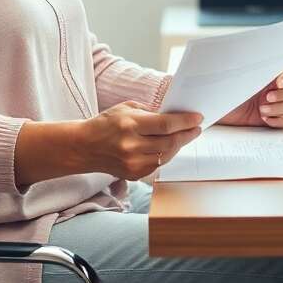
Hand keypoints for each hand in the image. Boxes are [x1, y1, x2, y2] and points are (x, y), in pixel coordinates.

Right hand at [78, 101, 201, 179]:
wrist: (84, 147)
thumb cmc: (106, 124)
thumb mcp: (127, 109)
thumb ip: (150, 113)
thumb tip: (174, 118)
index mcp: (131, 126)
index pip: (166, 125)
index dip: (186, 121)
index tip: (197, 118)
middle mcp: (132, 146)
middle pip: (170, 142)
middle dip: (187, 134)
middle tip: (196, 128)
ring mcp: (133, 163)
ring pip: (166, 155)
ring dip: (178, 145)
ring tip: (184, 136)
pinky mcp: (134, 174)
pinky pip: (158, 165)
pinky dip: (165, 155)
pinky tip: (168, 147)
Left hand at [219, 67, 282, 127]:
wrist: (218, 111)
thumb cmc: (227, 92)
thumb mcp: (241, 78)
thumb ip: (257, 70)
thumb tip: (264, 56)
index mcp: (271, 75)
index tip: (279, 82)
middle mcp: (277, 89)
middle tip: (267, 97)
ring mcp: (278, 104)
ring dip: (278, 108)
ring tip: (261, 110)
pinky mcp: (275, 119)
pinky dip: (277, 120)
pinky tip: (264, 118)